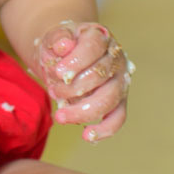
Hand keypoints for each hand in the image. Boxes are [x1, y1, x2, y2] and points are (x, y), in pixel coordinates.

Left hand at [36, 20, 132, 141]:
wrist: (65, 54)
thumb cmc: (61, 46)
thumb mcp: (54, 37)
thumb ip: (58, 38)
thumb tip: (64, 45)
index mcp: (100, 36)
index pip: (93, 47)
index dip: (76, 61)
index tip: (58, 73)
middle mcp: (115, 58)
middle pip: (100, 75)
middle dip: (73, 88)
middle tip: (53, 91)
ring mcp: (120, 80)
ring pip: (109, 99)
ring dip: (83, 110)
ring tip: (60, 116)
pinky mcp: (119, 100)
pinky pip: (118, 117)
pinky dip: (105, 129)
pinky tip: (88, 136)